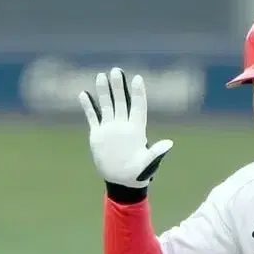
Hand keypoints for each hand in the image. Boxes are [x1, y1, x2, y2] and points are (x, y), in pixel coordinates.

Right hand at [78, 68, 172, 188]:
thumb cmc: (138, 174)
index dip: (138, 93)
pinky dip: (88, 106)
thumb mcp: (148, 164)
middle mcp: (123, 126)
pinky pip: (93, 117)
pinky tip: (84, 94)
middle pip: (122, 102)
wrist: (121, 182)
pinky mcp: (99, 135)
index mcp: (136, 130)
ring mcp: (110, 129)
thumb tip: (169, 143)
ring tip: (102, 75)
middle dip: (119, 87)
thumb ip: (156, 153)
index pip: (138, 107)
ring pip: (107, 106)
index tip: (138, 78)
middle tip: (116, 70)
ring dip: (104, 92)